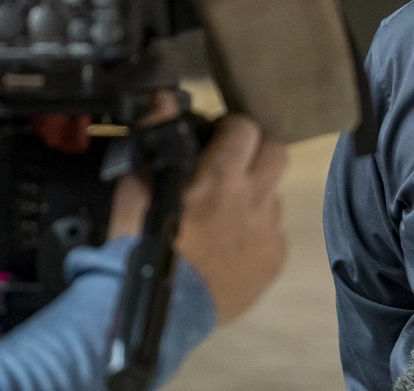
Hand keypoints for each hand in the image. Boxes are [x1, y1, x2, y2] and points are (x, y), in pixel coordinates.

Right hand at [106, 93, 287, 324]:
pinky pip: (274, 234)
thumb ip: (154, 139)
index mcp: (221, 176)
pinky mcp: (274, 261)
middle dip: (257, 151)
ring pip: (274, 195)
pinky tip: (232, 247)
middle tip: (234, 164)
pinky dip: (257, 234)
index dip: (232, 128)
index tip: (217, 136)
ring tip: (228, 214)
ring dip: (256, 196)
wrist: (154, 314)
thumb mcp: (135, 189)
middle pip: (278, 151)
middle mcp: (254, 198)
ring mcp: (268, 231)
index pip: (245, 127)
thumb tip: (163, 99)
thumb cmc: (137, 247)